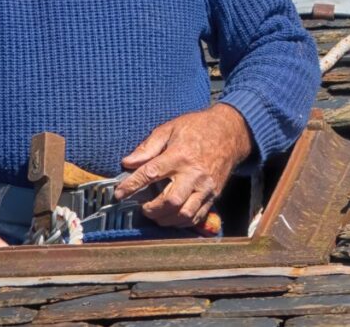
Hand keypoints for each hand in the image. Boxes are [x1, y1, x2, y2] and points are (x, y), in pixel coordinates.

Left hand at [115, 103, 252, 226]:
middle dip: (152, 209)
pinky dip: (182, 221)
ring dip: (166, 219)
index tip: (119, 194)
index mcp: (179, 155)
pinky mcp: (214, 194)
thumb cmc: (197, 128)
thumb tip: (127, 162)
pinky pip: (197, 216)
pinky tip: (172, 217)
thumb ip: (148, 147)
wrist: (230, 132)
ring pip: (185, 213)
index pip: (150, 174)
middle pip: (171, 201)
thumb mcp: (170, 129)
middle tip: (142, 207)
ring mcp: (206, 186)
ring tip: (156, 214)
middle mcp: (194, 174)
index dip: (132, 186)